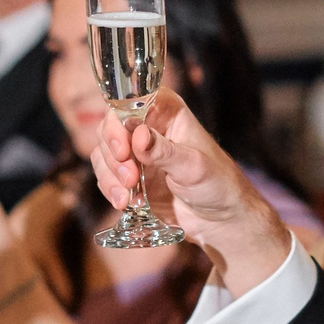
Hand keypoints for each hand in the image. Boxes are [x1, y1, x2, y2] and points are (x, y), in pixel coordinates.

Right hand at [93, 90, 290, 290]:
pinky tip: (125, 203)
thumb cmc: (217, 184)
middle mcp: (148, 126)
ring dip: (110, 176)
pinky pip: (106, 176)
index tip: (122, 150)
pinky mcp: (131, 176)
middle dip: (114, 156)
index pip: (128, 103)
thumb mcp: (193, 166)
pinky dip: (110, 189)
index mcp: (166, 111)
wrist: (220, 219)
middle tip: (130, 179)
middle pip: (109, 128)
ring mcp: (137, 152)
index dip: (118, 124)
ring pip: (103, 153)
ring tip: (127, 197)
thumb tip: (138, 135)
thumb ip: (164, 151)